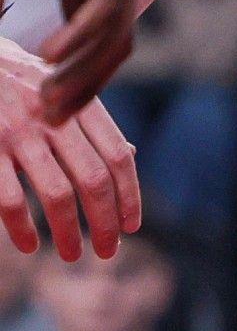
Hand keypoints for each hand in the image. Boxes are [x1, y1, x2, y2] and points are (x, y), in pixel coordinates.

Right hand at [0, 36, 135, 257]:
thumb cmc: (14, 76)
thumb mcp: (56, 86)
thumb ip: (88, 120)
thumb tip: (130, 156)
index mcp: (75, 103)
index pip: (118, 157)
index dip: (130, 196)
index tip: (130, 226)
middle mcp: (50, 117)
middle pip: (94, 181)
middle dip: (105, 224)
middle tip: (107, 251)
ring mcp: (15, 131)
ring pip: (57, 194)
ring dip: (68, 233)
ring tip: (72, 254)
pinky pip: (8, 197)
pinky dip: (21, 227)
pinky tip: (28, 245)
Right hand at [36, 0, 133, 124]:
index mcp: (91, 0)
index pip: (90, 56)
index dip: (75, 88)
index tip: (52, 116)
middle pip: (103, 58)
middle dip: (78, 91)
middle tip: (50, 119)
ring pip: (106, 42)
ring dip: (79, 73)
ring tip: (50, 98)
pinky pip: (101, 12)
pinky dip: (79, 36)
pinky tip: (51, 57)